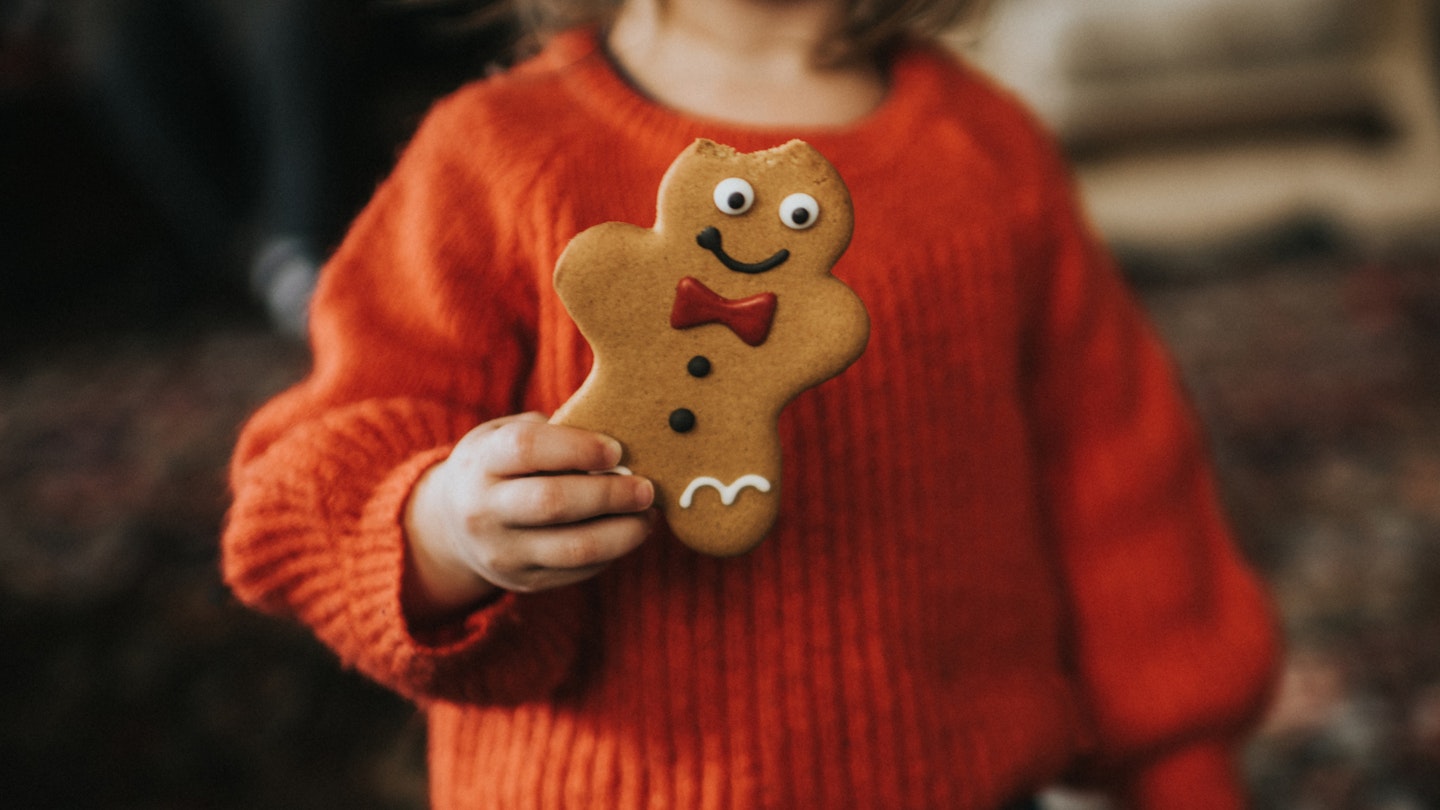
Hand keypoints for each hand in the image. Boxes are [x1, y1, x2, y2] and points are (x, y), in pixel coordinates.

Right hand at [402, 413, 653, 621]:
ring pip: (574, 548)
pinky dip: (613, 552)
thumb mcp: (505, 435)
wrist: (454, 526)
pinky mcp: (525, 582)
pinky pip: (579, 571)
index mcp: (482, 462)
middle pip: (553, 502)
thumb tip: (618, 445)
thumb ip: (551, 432)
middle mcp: (484, 510)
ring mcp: (503, 552)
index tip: (616, 450)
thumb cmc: (500, 466)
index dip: (578, 447)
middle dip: (610, 494)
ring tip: (647, 515)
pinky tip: (628, 533)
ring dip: (623, 532)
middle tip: (646, 488)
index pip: (527, 449)